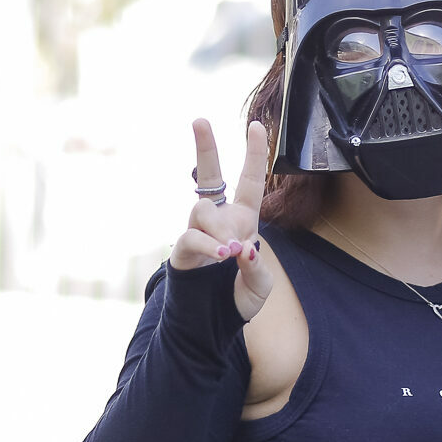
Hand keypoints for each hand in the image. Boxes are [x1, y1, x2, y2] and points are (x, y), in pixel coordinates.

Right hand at [170, 118, 275, 321]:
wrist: (213, 322)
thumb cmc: (238, 296)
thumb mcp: (259, 285)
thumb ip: (256, 268)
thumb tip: (241, 248)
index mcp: (243, 219)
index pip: (249, 181)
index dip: (255, 154)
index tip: (258, 126)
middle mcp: (219, 218)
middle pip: (209, 175)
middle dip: (205, 146)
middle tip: (199, 120)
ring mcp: (198, 231)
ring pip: (202, 208)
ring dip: (218, 227)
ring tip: (229, 252)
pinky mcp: (182, 249)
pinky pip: (192, 237)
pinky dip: (208, 246)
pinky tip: (221, 256)